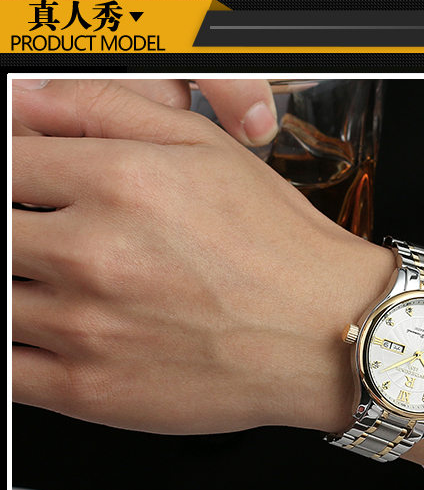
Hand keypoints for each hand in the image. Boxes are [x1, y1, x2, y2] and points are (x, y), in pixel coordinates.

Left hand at [12, 78, 393, 434]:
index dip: (14, 175)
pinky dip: (14, 348)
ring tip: (71, 288)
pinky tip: (55, 334)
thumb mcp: (210, 151)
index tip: (30, 192)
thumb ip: (108, 109)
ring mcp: (85, 327)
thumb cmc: (281, 249)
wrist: (326, 336)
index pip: (5, 162)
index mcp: (121, 181)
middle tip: (50, 242)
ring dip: (19, 288)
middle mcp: (94, 253)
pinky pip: (3, 369)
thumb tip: (28, 100)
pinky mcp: (87, 390)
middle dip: (16, 233)